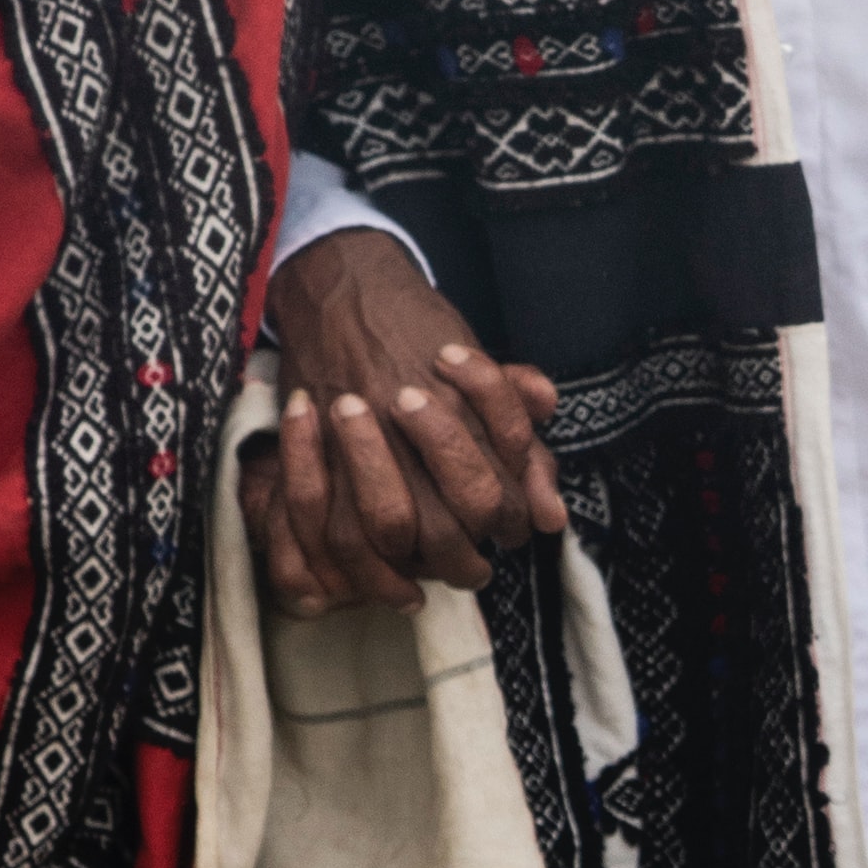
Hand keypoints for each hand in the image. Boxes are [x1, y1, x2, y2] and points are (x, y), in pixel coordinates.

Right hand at [240, 228, 565, 620]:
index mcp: (468, 402)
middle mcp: (420, 419)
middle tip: (471, 567)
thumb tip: (551, 518)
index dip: (511, 521)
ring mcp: (364, 433)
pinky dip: (353, 561)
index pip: (507, 486)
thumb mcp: (487, 376)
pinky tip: (375, 571)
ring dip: (415, 564)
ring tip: (424, 581)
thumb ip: (522, 447)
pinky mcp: (316, 443)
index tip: (502, 536)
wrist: (345, 286)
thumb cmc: (424, 332)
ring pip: (396, 527)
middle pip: (463, 508)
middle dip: (469, 550)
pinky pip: (329, 525)